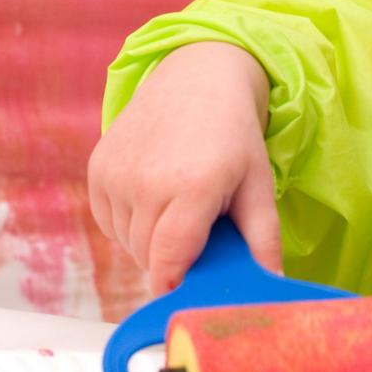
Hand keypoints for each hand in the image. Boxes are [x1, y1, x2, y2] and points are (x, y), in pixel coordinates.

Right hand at [87, 43, 281, 294]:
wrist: (197, 78)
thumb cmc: (234, 137)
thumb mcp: (259, 185)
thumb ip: (264, 242)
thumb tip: (274, 290)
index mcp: (192, 187)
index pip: (168, 262)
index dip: (173, 286)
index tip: (183, 292)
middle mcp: (146, 181)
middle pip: (148, 256)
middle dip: (170, 259)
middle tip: (196, 232)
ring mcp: (116, 173)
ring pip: (126, 241)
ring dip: (148, 240)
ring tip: (175, 208)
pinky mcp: (97, 168)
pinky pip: (108, 221)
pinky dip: (128, 222)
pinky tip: (152, 196)